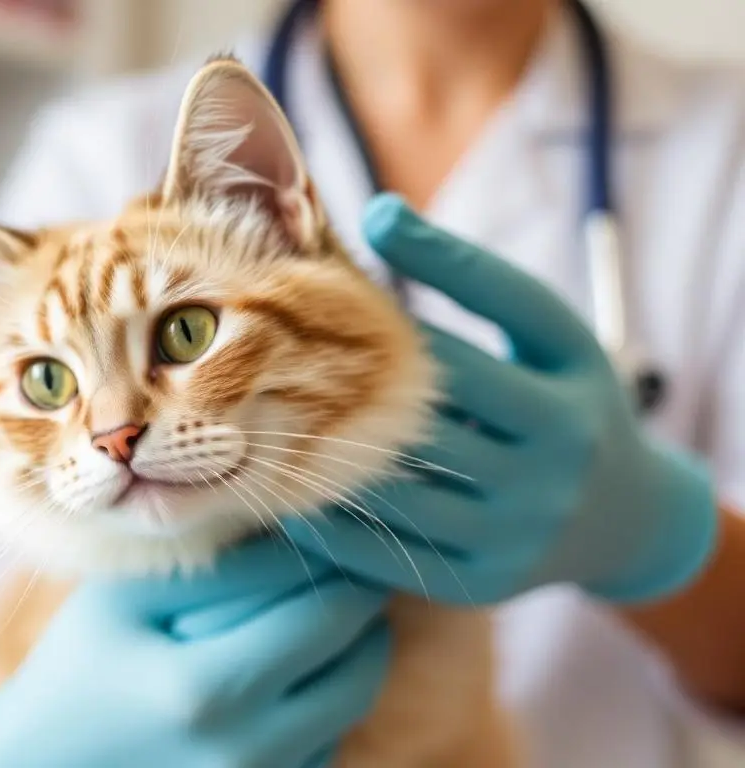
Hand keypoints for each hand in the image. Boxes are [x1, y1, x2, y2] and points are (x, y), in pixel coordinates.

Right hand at [0, 539, 389, 767]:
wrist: (43, 761)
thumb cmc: (78, 664)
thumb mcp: (127, 598)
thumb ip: (215, 566)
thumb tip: (303, 533)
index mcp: (205, 693)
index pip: (325, 615)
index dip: (349, 570)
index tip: (346, 540)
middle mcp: (243, 754)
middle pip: (357, 671)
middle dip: (365, 614)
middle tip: (354, 573)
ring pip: (351, 713)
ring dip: (357, 658)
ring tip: (334, 616)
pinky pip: (326, 749)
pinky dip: (326, 705)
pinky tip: (297, 671)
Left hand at [286, 194, 718, 605]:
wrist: (621, 519)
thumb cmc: (564, 403)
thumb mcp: (549, 338)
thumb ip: (475, 282)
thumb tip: (376, 213)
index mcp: (572, 384)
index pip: (496, 314)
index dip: (434, 265)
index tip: (369, 221)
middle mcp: (558, 454)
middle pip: (437, 404)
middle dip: (357, 372)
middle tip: (274, 342)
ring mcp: (522, 526)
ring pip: (402, 484)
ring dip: (328, 451)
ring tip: (260, 419)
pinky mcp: (485, 580)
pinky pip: (393, 550)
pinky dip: (335, 521)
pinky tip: (287, 490)